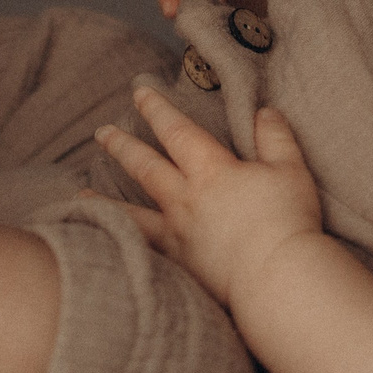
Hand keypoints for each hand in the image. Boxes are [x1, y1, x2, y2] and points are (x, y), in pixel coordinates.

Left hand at [95, 85, 325, 308]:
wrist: (277, 280)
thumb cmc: (287, 222)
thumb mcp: (290, 170)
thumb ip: (276, 138)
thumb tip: (264, 111)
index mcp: (211, 171)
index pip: (177, 131)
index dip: (157, 109)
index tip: (139, 92)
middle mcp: (186, 199)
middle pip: (145, 166)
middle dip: (122, 145)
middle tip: (101, 132)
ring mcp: (178, 235)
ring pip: (131, 211)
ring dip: (105, 199)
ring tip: (82, 192)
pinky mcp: (179, 266)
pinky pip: (141, 249)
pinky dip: (119, 243)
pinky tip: (106, 242)